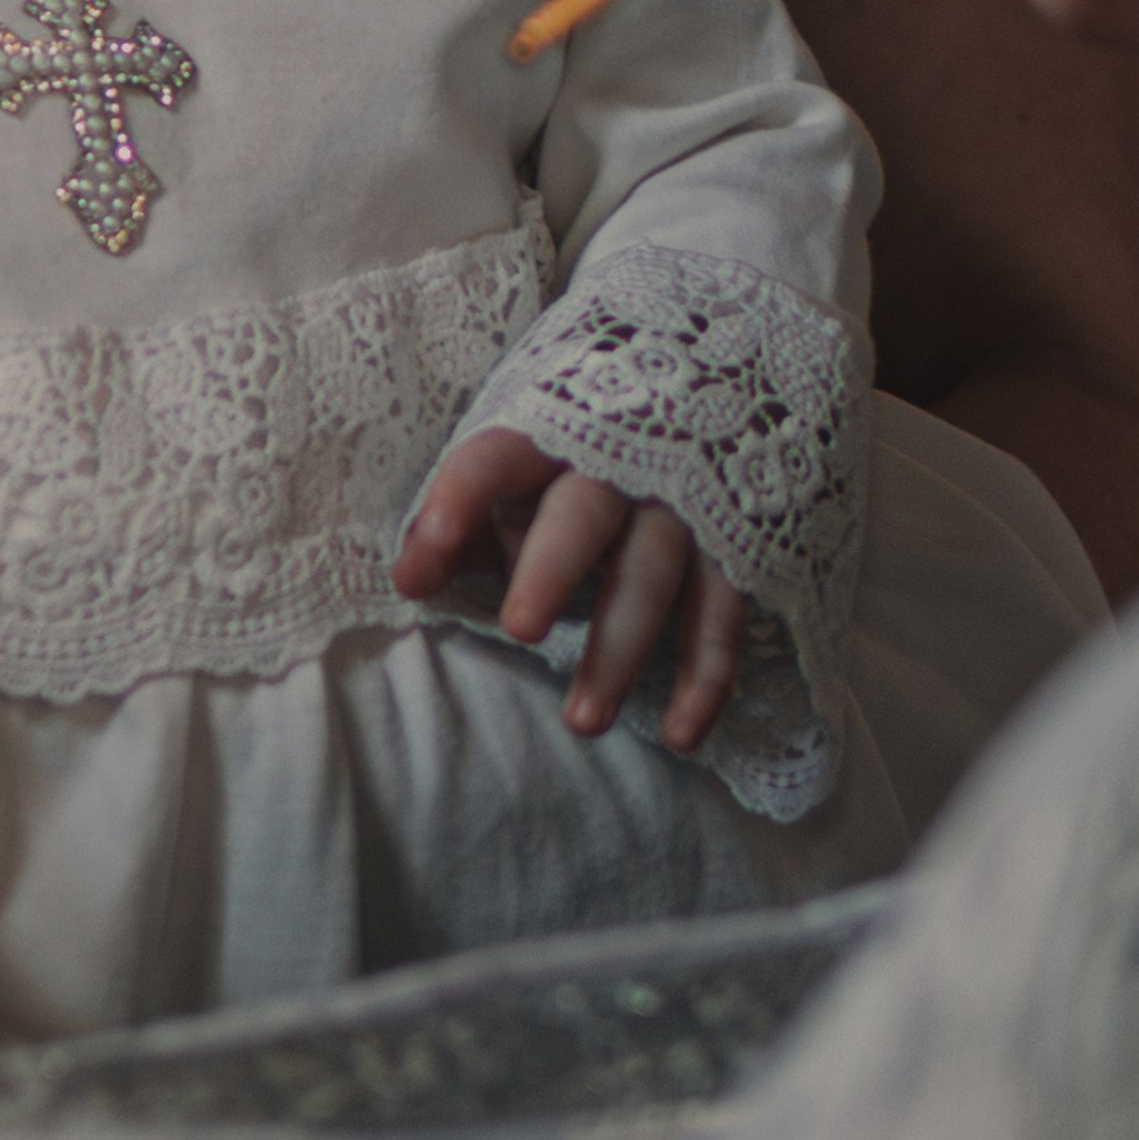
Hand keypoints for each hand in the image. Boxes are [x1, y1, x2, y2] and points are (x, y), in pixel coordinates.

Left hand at [394, 429, 746, 746]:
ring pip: (653, 574)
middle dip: (552, 571)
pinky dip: (705, 678)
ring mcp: (681, 507)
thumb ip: (457, 527)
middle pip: (584, 515)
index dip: (460, 502)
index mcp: (547, 438)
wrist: (699, 404)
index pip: (495, 460)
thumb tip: (407, 581)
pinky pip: (722, 616)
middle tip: (519, 629)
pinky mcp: (731, 550)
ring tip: (582, 722)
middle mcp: (618, 466)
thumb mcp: (510, 479)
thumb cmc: (567, 463)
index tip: (424, 559)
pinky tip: (680, 735)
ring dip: (619, 651)